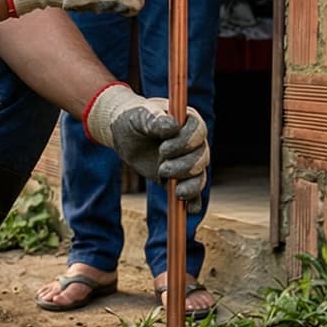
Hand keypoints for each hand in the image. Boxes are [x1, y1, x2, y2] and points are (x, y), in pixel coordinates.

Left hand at [84, 84, 208, 212]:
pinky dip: (193, 202)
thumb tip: (172, 127)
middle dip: (184, 166)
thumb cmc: (133, 119)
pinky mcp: (180, 179)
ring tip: (172, 188)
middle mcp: (193, 142)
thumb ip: (155, 120)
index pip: (198, 132)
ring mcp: (188, 161)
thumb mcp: (140, 116)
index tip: (163, 149)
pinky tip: (189, 210)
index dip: (185, 142)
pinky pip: (193, 193)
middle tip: (162, 169)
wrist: (125, 135)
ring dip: (189, 185)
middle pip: (201, 157)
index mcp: (187, 121)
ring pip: (199, 176)